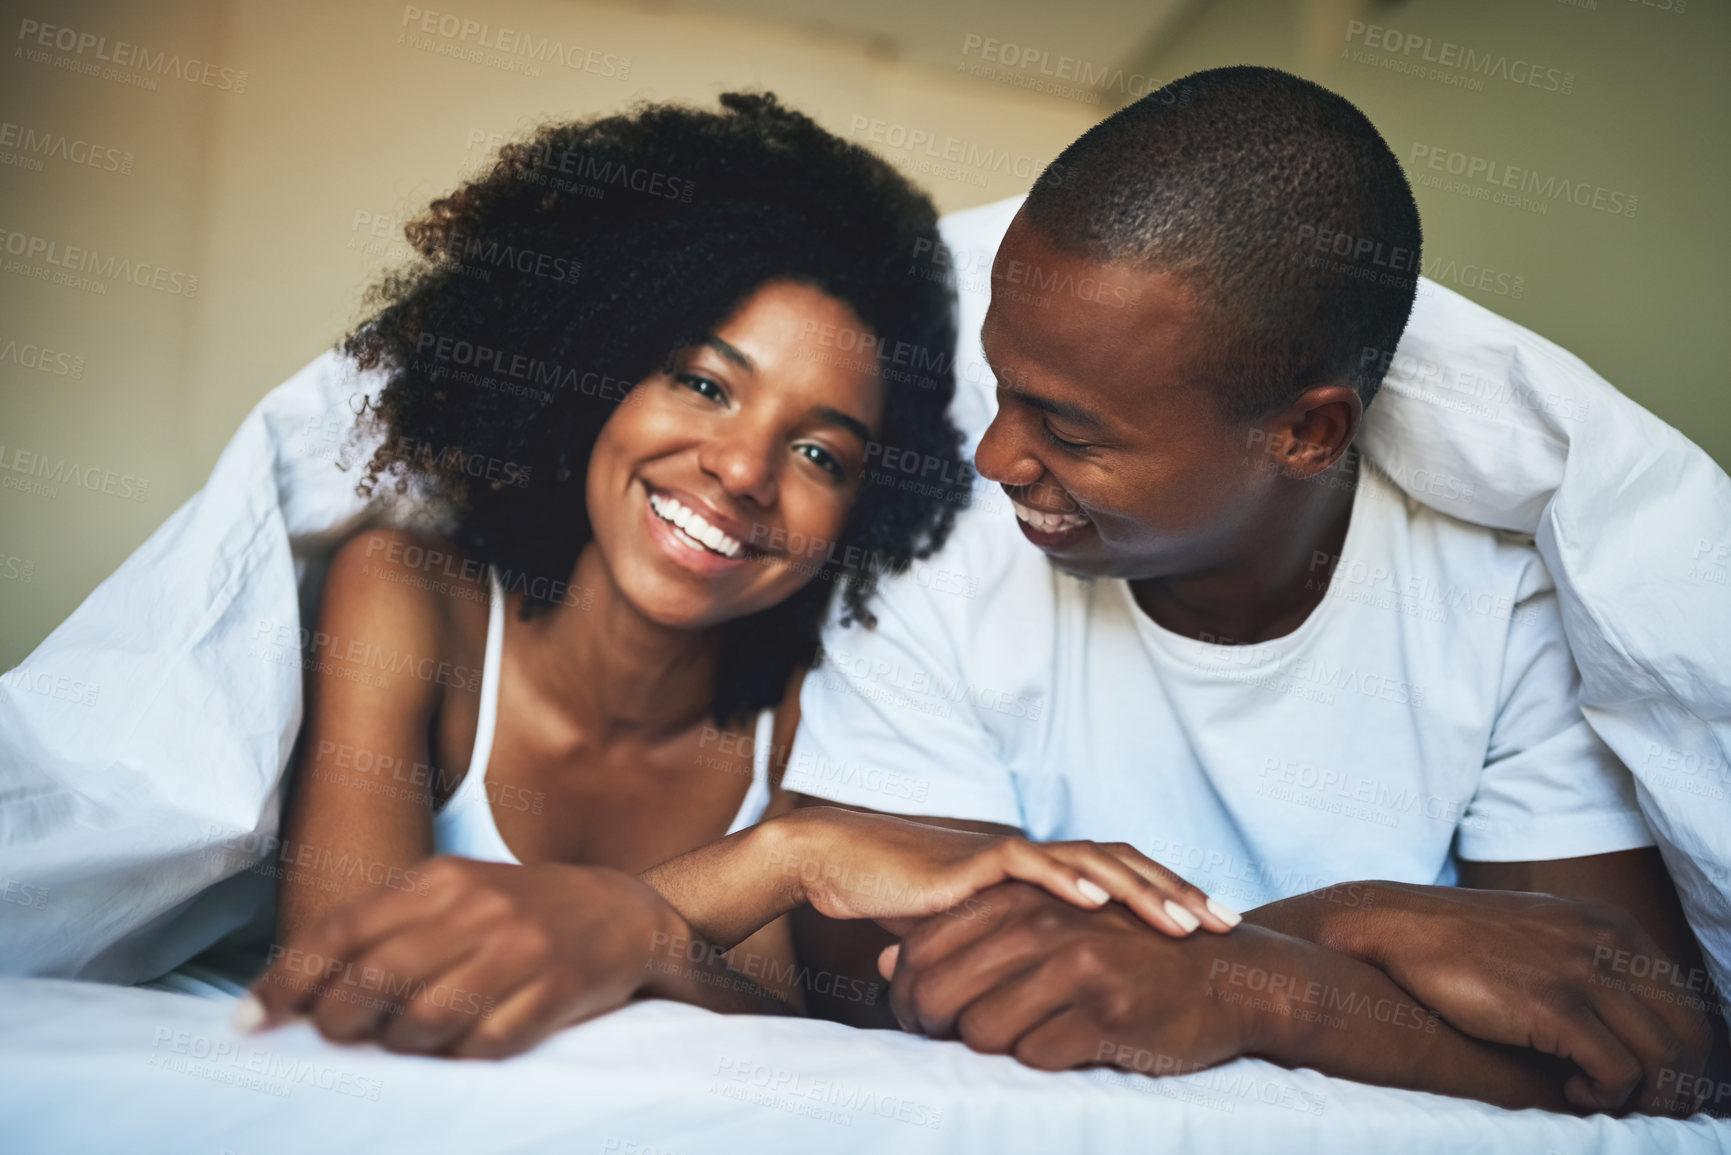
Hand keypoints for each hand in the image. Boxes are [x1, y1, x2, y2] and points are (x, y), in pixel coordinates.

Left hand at [243, 857, 681, 1057]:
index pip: (342, 931)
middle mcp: (478, 908)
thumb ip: (384, 928)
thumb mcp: (453, 894)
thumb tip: (302, 992)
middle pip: (374, 980)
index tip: (250, 1022)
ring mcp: (520, 948)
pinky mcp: (555, 990)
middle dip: (339, 1022)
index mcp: (441, 878)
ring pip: (423, 1022)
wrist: (622, 911)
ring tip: (406, 1042)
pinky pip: (483, 1044)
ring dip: (400, 1046)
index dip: (287, 982)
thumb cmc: (516, 911)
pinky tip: (464, 1042)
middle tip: (338, 1036)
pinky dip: (461, 1055)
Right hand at [779, 806, 1237, 937]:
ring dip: (1141, 889)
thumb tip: (1044, 1000)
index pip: (1119, 879)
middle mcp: (1036, 859)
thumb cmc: (905, 909)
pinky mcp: (975, 862)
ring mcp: (1008, 854)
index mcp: (1043, 876)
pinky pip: (1031, 866)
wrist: (845, 868)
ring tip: (1183, 919)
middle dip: (1178, 892)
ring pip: (1091, 862)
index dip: (1167, 899)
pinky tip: (1102, 903)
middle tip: (1227, 922)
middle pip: (1123, 864)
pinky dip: (1068, 881)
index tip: (1213, 929)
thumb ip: (1014, 961)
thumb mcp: (976, 945)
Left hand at [880, 881, 1265, 1073]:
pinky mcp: (1106, 1015)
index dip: (907, 990)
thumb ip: (964, 938)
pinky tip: (1056, 1049)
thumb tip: (884, 960)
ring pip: (981, 1030)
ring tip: (1004, 1044)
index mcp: (1024, 899)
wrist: (1225, 977)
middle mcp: (1044, 925)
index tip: (915, 1016)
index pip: (926, 947)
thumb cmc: (1123, 953)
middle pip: (941, 991)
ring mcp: (1076, 969)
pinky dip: (1036, 1061)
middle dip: (928, 1026)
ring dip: (984, 1049)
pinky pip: (1033, 1057)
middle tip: (936, 1042)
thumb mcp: (1045, 927)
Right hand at [1326, 882, 1714, 1114]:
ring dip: (1643, 1097)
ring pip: (1664, 1059)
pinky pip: (1618, 1072)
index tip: (1655, 1085)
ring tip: (1601, 1099)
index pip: (1688, 1005)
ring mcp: (1582, 969)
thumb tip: (1635, 1024)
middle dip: (1676, 1086)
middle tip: (1640, 1107)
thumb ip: (1594, 963)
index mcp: (1614, 925)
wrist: (1398, 926)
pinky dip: (1606, 1095)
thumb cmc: (1465, 941)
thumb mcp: (1547, 934)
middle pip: (1690, 1035)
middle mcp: (1610, 941)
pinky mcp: (1553, 1004)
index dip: (1683, 1058)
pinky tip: (1575, 1091)